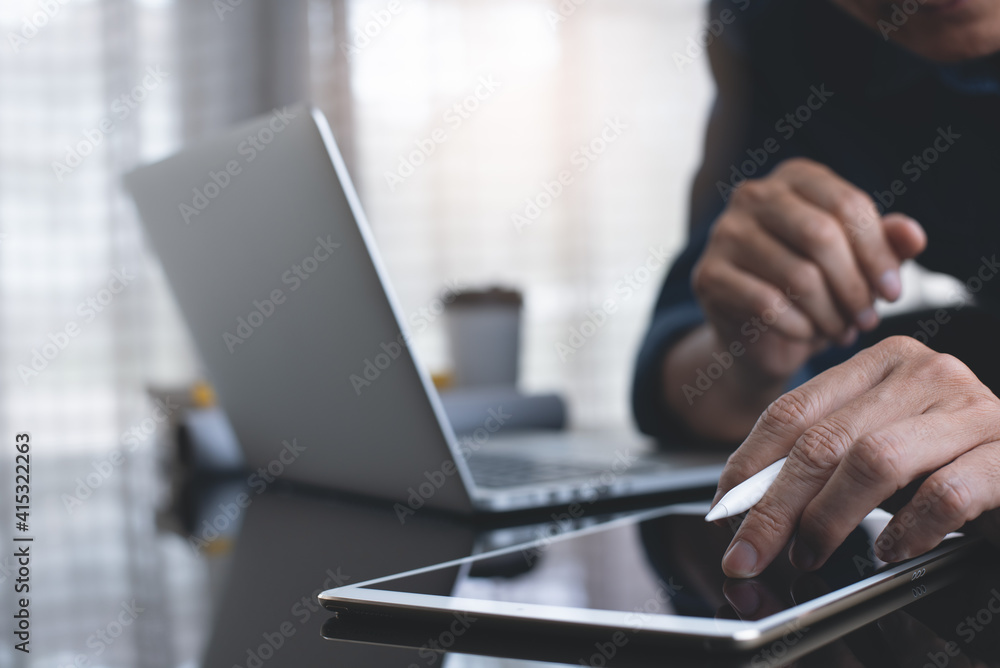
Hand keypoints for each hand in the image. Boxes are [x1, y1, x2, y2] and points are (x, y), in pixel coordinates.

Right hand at [691, 158, 925, 383]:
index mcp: (795, 178)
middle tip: (868, 319)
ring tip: (841, 331)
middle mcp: (753, 195)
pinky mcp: (707, 275)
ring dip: (830, 314)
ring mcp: (724, 233)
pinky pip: (767, 304)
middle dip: (854, 286)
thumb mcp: (857, 264)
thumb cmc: (817, 290)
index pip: (847, 205)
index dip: (878, 253)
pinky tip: (807, 335)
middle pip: (821, 235)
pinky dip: (798, 327)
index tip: (894, 293)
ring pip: (797, 275)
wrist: (759, 334)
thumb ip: (886, 244)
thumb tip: (914, 235)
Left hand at [712, 336, 999, 577]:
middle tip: (746, 552)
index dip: (748, 463)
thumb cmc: (949, 463)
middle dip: (774, 505)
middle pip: (823, 439)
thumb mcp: (877, 452)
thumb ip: (825, 463)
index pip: (793, 409)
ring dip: (828, 517)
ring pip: (873, 460)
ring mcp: (972, 410)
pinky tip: (891, 551)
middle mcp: (927, 374)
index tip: (722, 510)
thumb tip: (746, 508)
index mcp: (882, 364)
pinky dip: (908, 529)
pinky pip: (946, 492)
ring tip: (809, 554)